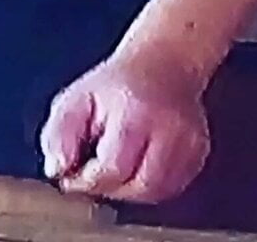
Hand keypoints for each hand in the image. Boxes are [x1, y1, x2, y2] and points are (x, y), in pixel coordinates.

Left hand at [39, 50, 210, 203]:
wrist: (162, 64)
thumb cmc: (113, 85)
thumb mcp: (74, 99)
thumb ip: (58, 135)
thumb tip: (57, 169)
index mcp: (133, 112)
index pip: (113, 168)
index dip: (88, 180)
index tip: (73, 177)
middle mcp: (169, 129)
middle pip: (139, 186)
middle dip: (110, 188)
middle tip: (93, 174)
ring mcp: (190, 142)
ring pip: (158, 192)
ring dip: (130, 191)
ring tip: (113, 169)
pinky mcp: (199, 153)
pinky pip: (173, 188)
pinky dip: (150, 187)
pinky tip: (135, 168)